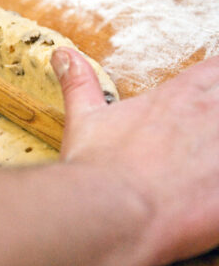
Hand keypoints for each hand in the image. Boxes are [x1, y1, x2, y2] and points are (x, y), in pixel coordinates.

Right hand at [51, 48, 218, 265]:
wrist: (111, 211)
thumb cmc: (98, 167)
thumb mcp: (84, 118)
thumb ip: (79, 82)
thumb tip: (62, 55)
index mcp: (176, 99)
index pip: (216, 70)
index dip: (216, 79)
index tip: (209, 95)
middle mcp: (208, 118)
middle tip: (206, 131)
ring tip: (209, 156)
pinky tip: (214, 187)